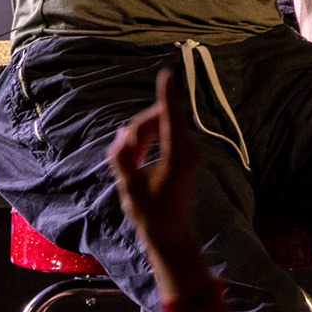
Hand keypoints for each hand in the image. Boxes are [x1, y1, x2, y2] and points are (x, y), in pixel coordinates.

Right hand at [107, 68, 202, 264]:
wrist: (171, 237)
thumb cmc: (151, 216)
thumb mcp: (129, 187)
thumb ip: (123, 157)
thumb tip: (122, 134)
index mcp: (177, 157)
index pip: (171, 118)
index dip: (166, 95)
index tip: (166, 74)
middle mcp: (187, 151)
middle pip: (161, 119)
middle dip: (139, 127)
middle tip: (126, 153)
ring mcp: (189, 153)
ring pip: (162, 126)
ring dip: (143, 134)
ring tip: (132, 159)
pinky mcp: (185, 157)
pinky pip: (165, 135)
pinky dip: (149, 140)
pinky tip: (138, 157)